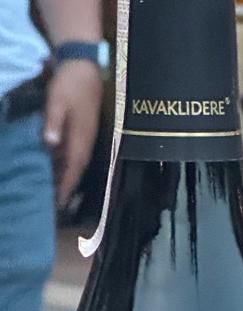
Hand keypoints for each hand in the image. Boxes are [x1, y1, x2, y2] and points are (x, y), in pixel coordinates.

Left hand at [43, 59, 102, 207]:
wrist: (84, 67)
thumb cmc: (69, 84)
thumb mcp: (57, 101)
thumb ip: (53, 123)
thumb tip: (50, 144)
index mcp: (80, 140)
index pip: (72, 170)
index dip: (65, 188)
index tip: (57, 204)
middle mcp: (85, 144)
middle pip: (75, 172)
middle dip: (65, 188)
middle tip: (53, 203)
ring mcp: (85, 138)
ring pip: (74, 164)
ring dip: (65, 177)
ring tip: (53, 190)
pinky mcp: (82, 132)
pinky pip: (74, 154)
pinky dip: (65, 164)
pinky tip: (55, 167)